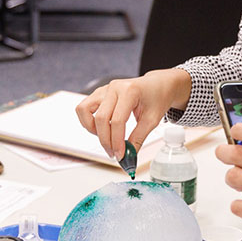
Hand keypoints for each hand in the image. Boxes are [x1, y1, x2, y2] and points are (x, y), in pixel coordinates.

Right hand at [75, 69, 191, 158]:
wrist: (157, 85)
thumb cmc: (157, 97)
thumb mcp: (152, 120)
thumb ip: (138, 138)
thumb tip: (128, 155)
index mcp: (129, 91)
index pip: (118, 121)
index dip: (117, 141)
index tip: (120, 155)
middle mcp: (114, 88)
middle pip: (100, 118)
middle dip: (105, 140)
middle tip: (113, 153)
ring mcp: (104, 89)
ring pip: (84, 110)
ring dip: (91, 128)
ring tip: (105, 137)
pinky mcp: (99, 94)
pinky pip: (84, 108)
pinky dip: (88, 121)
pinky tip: (102, 129)